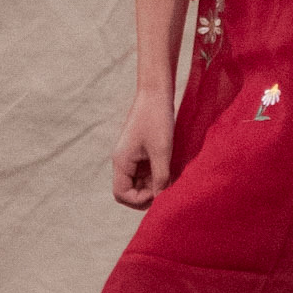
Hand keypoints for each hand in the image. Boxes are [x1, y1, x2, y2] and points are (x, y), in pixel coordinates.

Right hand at [112, 90, 174, 207]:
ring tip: (172, 178)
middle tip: (167, 189)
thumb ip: (161, 178)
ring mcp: (131, 155)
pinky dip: (156, 173)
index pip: (121, 194)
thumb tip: (162, 201)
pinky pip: (145, 170)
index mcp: (121, 161)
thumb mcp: (162, 151)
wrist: (156, 90)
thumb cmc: (157, 119)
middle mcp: (122, 160)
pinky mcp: (140, 149)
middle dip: (147, 194)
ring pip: (139, 181)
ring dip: (154, 184)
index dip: (139, 200)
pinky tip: (171, 169)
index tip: (158, 192)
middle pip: (129, 190)